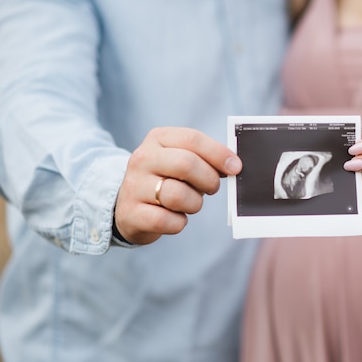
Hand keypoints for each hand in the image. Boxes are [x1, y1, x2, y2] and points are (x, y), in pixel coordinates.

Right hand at [114, 127, 241, 243]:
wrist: (126, 204)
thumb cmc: (165, 179)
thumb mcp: (179, 159)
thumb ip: (204, 158)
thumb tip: (233, 165)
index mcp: (158, 139)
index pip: (193, 139)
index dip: (219, 153)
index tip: (235, 167)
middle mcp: (142, 159)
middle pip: (186, 164)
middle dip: (208, 180)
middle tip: (212, 188)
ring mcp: (134, 186)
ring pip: (178, 195)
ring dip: (194, 204)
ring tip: (190, 204)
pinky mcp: (131, 213)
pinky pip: (167, 221)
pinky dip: (179, 223)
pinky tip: (175, 218)